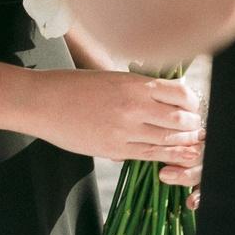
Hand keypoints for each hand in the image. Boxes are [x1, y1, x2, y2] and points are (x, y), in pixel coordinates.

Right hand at [28, 69, 202, 171]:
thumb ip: (136, 89)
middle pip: (181, 120)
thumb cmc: (71, 86)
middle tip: (194, 127)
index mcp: (133, 83)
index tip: (191, 106)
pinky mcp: (114, 148)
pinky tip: (176, 157)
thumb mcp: (108, 78)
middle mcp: (133, 105)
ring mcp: (124, 129)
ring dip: (184, 142)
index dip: (192, 102)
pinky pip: (150, 155)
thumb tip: (164, 98)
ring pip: (169, 140)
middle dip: (192, 125)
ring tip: (190, 143)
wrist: (40, 101)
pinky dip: (167, 156)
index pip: (181, 94)